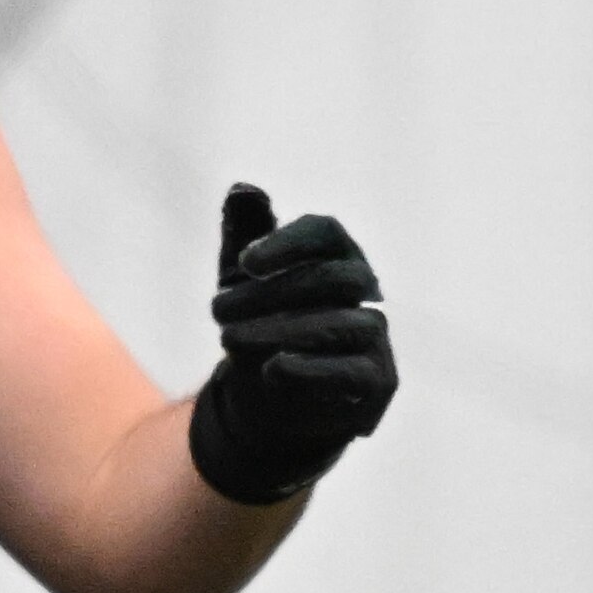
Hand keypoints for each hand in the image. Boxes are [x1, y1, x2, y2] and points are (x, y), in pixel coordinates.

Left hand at [187, 183, 395, 503]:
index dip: (288, 242)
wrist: (267, 402)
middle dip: (271, 292)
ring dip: (280, 330)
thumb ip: (243, 235)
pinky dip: (310, 369)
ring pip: (344, 324)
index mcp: (336, 257)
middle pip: (334, 277)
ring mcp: (375, 338)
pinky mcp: (375, 383)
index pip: (327, 232)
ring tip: (228, 339)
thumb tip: (242, 190)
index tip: (245, 261)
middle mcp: (364, 293)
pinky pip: (353, 372)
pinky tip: (271, 368)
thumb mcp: (240, 281)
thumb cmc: (260, 325)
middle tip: (216, 310)